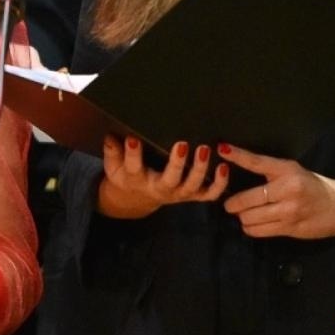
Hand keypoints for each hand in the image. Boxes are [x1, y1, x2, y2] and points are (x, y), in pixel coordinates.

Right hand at [96, 136, 228, 219]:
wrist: (137, 197)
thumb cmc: (126, 175)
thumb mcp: (113, 166)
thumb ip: (112, 151)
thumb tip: (110, 137)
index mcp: (137, 179)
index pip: (133, 166)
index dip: (132, 154)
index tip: (133, 139)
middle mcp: (159, 188)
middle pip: (169, 180)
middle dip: (177, 163)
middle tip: (182, 144)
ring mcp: (178, 193)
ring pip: (192, 186)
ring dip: (200, 169)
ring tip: (205, 149)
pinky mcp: (192, 195)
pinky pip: (209, 194)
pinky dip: (219, 184)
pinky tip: (224, 167)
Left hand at [219, 143, 334, 239]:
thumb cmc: (311, 185)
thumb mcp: (291, 171)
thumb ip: (268, 171)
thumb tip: (236, 166)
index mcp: (286, 170)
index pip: (257, 162)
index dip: (238, 156)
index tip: (221, 149)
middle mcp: (287, 190)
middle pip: (246, 200)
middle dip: (233, 203)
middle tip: (230, 203)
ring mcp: (288, 211)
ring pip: (249, 218)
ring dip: (242, 217)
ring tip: (244, 214)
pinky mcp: (290, 228)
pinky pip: (259, 231)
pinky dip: (250, 228)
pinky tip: (253, 223)